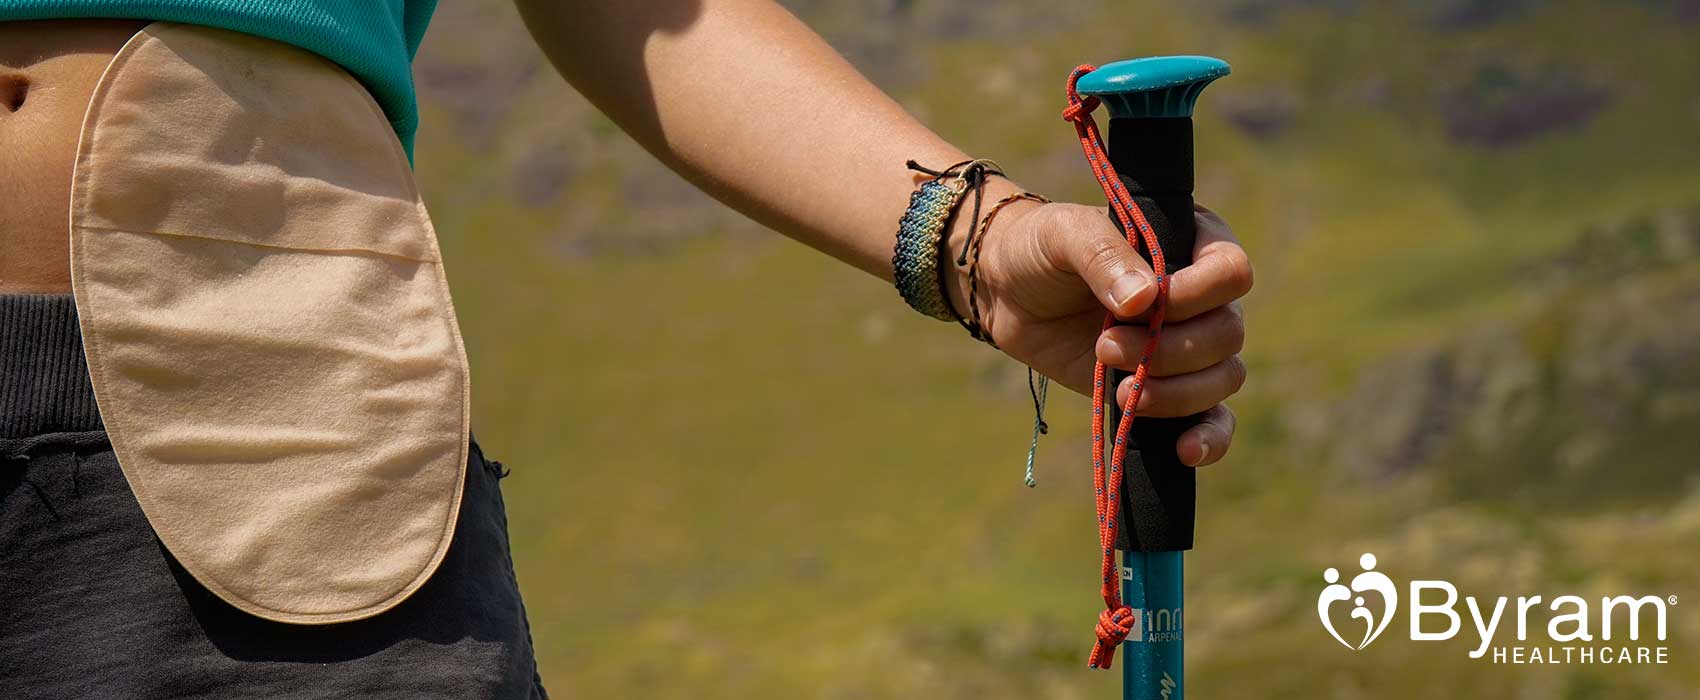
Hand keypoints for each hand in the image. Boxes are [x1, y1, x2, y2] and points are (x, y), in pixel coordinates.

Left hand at [961, 199, 1251, 466]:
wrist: (1009, 292)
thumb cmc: (1043, 248)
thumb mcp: (1065, 235)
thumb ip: (1104, 257)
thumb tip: (1145, 299)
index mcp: (1193, 244)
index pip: (1230, 273)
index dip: (1196, 295)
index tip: (1147, 304)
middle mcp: (1202, 297)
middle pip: (1227, 334)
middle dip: (1168, 350)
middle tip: (1104, 344)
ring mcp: (1188, 345)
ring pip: (1222, 379)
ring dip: (1173, 392)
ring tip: (1118, 387)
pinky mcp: (1167, 387)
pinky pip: (1213, 420)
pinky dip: (1209, 439)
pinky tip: (1184, 450)